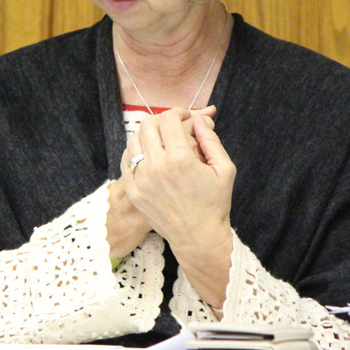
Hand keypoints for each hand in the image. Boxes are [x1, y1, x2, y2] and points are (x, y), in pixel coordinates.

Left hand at [121, 107, 234, 253]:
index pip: (169, 119)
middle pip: (148, 125)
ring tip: (161, 140)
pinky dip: (135, 152)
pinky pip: (126, 161)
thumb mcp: (224, 168)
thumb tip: (200, 119)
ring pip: (133, 140)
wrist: (198, 238)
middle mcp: (156, 167)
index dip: (179, 112)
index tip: (186, 117)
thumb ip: (211, 139)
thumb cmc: (214, 203)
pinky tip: (148, 155)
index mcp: (180, 159)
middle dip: (162, 120)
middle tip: (173, 126)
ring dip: (147, 135)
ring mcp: (141, 180)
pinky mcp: (133, 191)